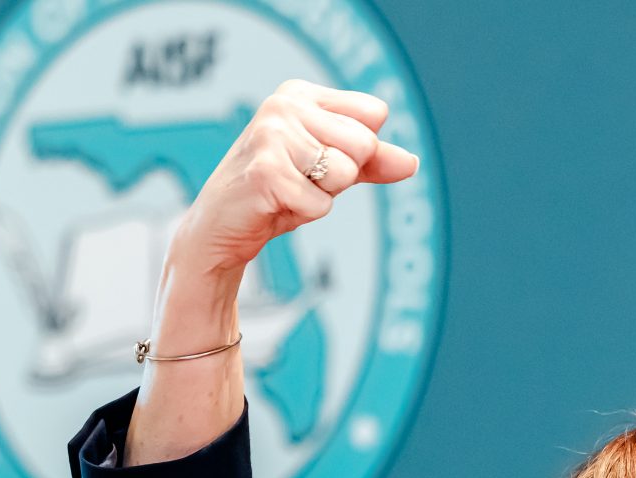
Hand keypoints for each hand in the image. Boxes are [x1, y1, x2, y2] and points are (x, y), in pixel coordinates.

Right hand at [169, 80, 418, 281]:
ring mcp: (273, 135)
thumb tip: (412, 162)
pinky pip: (322, 202)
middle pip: (365, 143)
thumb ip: (373, 162)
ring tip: (288, 191)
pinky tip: (276, 204)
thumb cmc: (278, 192)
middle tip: (301, 180)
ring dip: (321, 195)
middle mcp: (285, 104)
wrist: (223, 226)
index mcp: (301, 94)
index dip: (358, 150)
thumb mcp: (330, 171)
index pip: (374, 115)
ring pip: (344, 173)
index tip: (318, 158)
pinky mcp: (267, 170)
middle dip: (341, 175)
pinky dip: (305, 213)